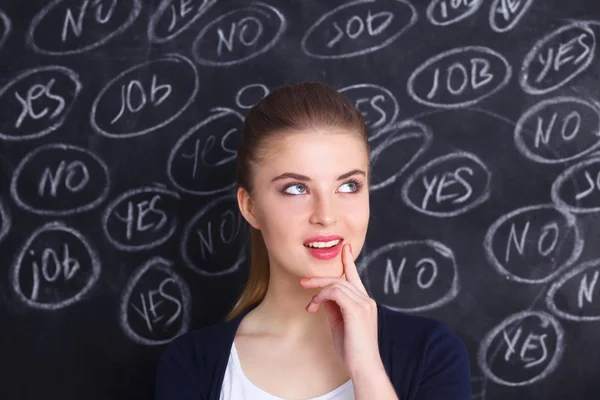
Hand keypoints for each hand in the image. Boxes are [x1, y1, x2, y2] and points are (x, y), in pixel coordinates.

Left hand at [300, 243, 380, 376]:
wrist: (363, 366)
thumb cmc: (352, 350)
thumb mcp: (340, 324)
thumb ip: (333, 308)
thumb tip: (322, 297)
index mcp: (365, 303)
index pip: (355, 278)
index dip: (348, 262)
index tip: (344, 249)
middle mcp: (366, 300)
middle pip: (341, 279)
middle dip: (320, 277)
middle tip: (303, 281)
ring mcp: (363, 304)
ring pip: (336, 284)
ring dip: (317, 289)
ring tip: (307, 299)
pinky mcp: (356, 309)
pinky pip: (335, 292)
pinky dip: (321, 296)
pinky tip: (314, 306)